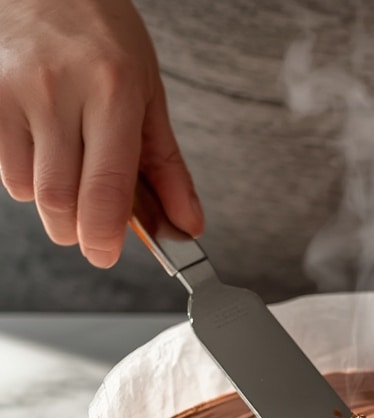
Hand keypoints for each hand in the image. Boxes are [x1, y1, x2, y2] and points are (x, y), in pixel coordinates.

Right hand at [0, 0, 202, 267]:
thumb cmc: (102, 37)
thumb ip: (167, 167)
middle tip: (91, 228)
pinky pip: (4, 169)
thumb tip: (187, 224)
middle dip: (77, 230)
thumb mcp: (148, 94)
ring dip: (52, 203)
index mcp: (113, 92)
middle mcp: (59, 91)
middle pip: (60, 201)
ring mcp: (15, 92)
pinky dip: (26, 177)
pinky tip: (42, 150)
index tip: (106, 255)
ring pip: (28, 190)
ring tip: (70, 171)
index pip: (106, 187)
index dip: (104, 236)